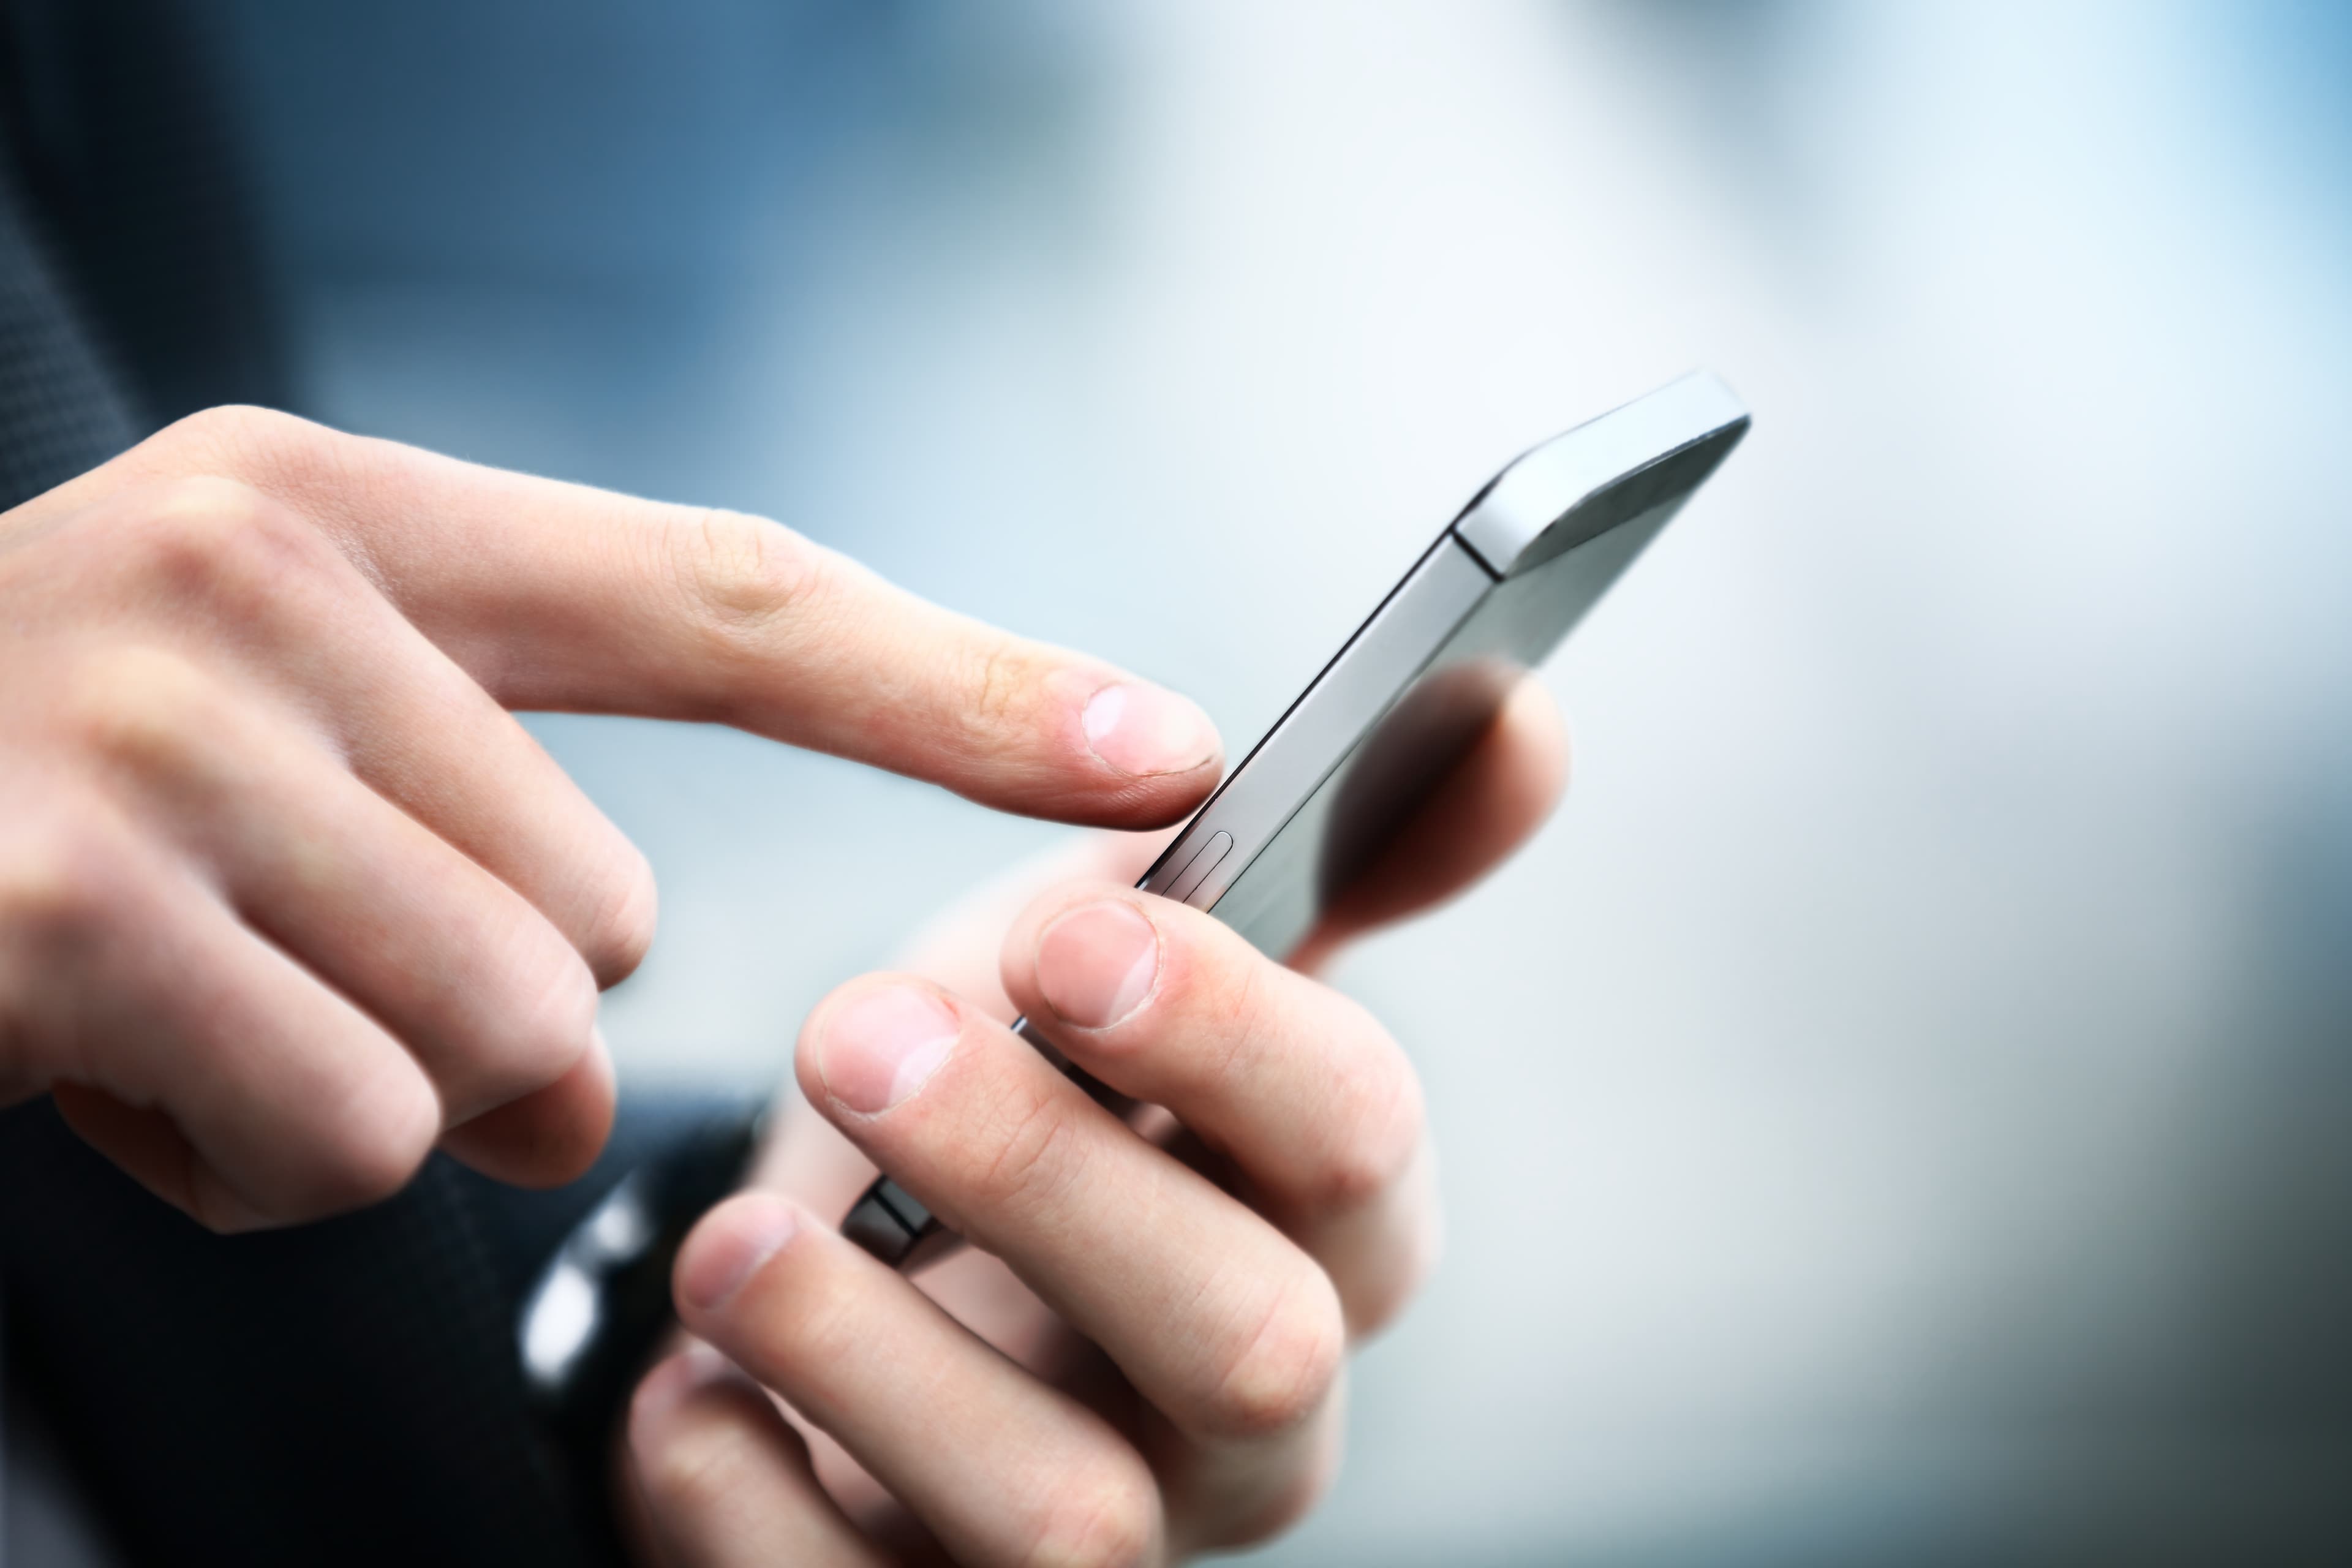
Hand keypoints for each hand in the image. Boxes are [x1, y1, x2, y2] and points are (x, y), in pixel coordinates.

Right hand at [0, 407, 1219, 1229]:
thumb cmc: (20, 788)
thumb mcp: (256, 724)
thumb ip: (481, 809)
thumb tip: (621, 1034)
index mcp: (348, 524)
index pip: (730, 600)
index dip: (966, 685)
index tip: (1162, 744)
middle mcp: (264, 592)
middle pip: (601, 914)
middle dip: (475, 1001)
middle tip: (275, 954)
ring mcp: (162, 746)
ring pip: (495, 1047)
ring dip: (365, 1092)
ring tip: (184, 1009)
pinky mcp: (73, 917)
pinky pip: (348, 1140)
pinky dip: (247, 1166)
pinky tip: (102, 1069)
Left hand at [625, 680, 1568, 1565]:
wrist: (862, 1275)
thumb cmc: (1029, 1097)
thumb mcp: (1143, 951)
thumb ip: (1314, 850)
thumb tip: (1512, 715)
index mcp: (1321, 1224)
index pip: (1362, 1149)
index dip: (1228, 1039)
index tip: (1062, 934)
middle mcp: (1250, 1412)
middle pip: (1248, 1344)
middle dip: (1052, 1180)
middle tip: (858, 1036)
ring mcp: (1107, 1537)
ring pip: (1069, 1524)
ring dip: (881, 1361)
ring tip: (737, 1243)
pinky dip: (748, 1501)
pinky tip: (689, 1392)